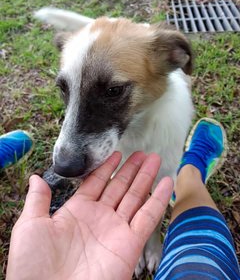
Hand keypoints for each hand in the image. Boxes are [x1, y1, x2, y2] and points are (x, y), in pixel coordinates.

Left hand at [6, 152, 172, 279]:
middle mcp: (99, 218)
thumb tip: (36, 177)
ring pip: (135, 197)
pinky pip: (148, 217)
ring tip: (154, 159)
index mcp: (77, 211)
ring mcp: (116, 229)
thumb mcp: (31, 225)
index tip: (117, 153)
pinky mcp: (130, 243)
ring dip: (146, 177)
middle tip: (143, 153)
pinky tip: (166, 182)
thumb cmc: (33, 265)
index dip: (107, 167)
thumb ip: (38, 199)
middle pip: (119, 187)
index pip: (96, 182)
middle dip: (131, 169)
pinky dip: (158, 199)